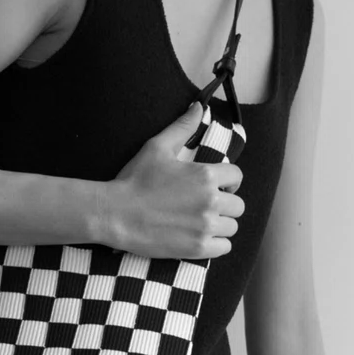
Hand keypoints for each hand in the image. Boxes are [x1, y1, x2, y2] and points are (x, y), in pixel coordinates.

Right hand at [104, 100, 243, 258]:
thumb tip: (198, 106)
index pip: (237, 177)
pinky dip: (216, 244)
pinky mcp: (197, 248)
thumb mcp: (157, 147)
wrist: (115, 214)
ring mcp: (205, 226)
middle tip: (206, 206)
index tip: (218, 186)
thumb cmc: (135, 180)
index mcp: (206, 175)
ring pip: (232, 227)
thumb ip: (182, 126)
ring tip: (202, 223)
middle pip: (238, 205)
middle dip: (225, 205)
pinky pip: (224, 248)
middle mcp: (211, 201)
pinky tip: (200, 238)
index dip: (229, 181)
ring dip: (221, 225)